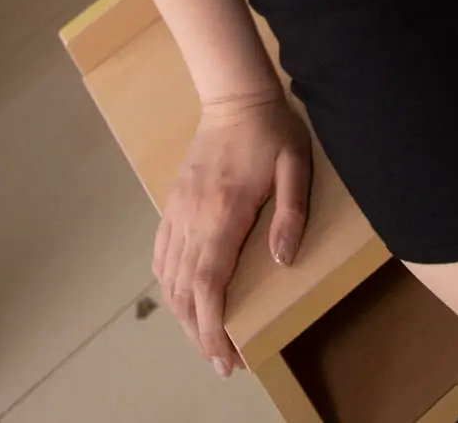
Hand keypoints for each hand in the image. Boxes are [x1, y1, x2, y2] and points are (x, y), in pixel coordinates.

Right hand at [153, 86, 311, 376]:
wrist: (235, 95)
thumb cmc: (271, 131)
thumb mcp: (296, 167)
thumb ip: (291, 215)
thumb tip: (282, 261)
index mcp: (224, 212)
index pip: (208, 284)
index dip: (212, 327)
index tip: (225, 358)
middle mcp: (193, 215)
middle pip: (184, 289)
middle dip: (199, 332)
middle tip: (219, 362)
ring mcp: (178, 208)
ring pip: (168, 275)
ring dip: (182, 313)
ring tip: (203, 337)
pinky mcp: (173, 200)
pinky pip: (161, 251)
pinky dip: (168, 282)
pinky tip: (181, 297)